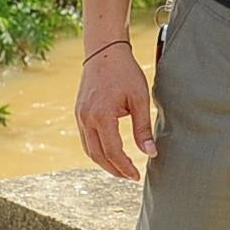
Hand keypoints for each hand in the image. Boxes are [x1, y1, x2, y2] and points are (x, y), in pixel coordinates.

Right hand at [73, 40, 153, 182]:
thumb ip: (143, 128)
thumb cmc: (125, 72)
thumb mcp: (139, 99)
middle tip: (130, 177)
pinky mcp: (79, 113)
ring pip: (89, 150)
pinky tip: (110, 153)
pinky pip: (86, 139)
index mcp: (102, 116)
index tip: (136, 176)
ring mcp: (80, 116)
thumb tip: (150, 153)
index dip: (124, 167)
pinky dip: (97, 150)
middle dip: (114, 170)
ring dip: (104, 163)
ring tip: (121, 169)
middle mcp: (86, 119)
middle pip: (98, 155)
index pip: (112, 151)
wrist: (104, 52)